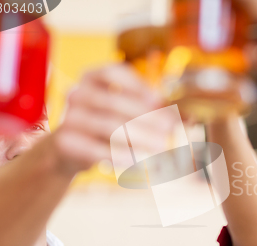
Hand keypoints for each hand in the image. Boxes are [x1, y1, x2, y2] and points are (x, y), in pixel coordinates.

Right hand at [50, 64, 175, 174]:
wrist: (68, 149)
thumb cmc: (107, 126)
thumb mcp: (126, 113)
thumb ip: (154, 112)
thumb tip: (191, 119)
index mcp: (93, 77)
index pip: (114, 73)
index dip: (137, 86)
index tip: (158, 100)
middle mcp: (78, 93)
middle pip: (115, 103)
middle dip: (146, 117)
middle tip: (170, 130)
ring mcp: (69, 117)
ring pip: (108, 126)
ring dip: (139, 137)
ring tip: (161, 148)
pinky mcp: (65, 142)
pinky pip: (95, 148)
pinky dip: (119, 155)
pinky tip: (137, 161)